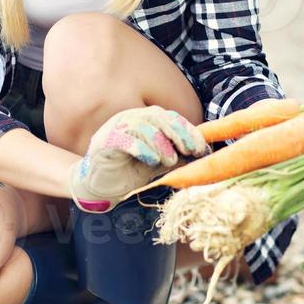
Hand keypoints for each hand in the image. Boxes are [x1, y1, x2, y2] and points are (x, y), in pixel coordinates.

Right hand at [69, 105, 210, 212]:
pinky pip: (125, 140)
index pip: (169, 117)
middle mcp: (130, 118)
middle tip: (191, 152)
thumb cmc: (129, 172)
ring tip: (169, 161)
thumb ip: (177, 155)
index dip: (188, 130)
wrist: (99, 187)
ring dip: (162, 144)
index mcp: (144, 119)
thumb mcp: (159, 163)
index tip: (201, 147)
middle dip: (179, 134)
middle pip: (158, 117)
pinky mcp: (104, 142)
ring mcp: (116, 128)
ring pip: (144, 127)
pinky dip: (142, 149)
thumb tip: (203, 154)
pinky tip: (151, 160)